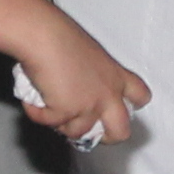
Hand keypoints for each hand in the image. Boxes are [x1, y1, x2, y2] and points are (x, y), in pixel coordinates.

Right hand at [12, 11, 148, 150]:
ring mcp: (89, 106)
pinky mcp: (67, 112)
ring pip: (78, 133)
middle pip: (121, 131)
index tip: (117, 110)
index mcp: (116, 75)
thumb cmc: (61, 36)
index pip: (140, 97)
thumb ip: (92, 76)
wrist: (45, 35)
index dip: (129, 109)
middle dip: (106, 138)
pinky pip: (49, 123)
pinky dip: (37, 113)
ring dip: (61, 124)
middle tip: (89, 132)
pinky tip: (33, 98)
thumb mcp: (90, 55)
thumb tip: (76, 91)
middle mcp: (108, 94)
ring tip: (49, 104)